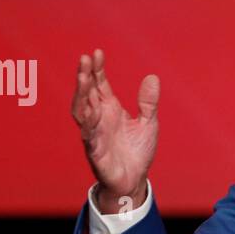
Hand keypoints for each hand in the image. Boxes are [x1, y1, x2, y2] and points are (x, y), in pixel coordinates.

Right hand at [71, 48, 158, 212]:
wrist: (134, 180)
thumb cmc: (137, 151)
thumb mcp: (148, 123)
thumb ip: (148, 102)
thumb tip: (153, 77)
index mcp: (110, 109)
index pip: (99, 84)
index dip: (97, 69)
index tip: (97, 53)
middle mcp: (99, 118)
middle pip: (87, 93)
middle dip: (85, 76)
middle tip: (86, 59)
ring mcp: (94, 134)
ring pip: (82, 111)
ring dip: (81, 95)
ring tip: (84, 78)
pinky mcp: (95, 151)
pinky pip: (88, 136)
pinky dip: (89, 123)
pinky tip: (91, 109)